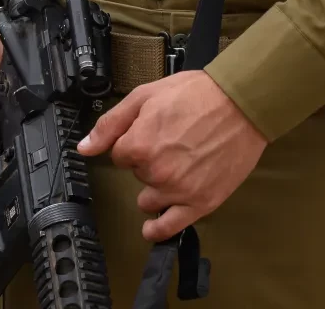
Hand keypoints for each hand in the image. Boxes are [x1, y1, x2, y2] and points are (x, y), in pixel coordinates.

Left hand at [79, 70, 267, 240]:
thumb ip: (110, 124)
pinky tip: (152, 228)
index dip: (131, 143)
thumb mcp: (144, 96)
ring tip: (175, 168)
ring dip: (155, 187)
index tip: (150, 132)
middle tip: (171, 142)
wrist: (240, 105)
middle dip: (146, 161)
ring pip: (148, 199)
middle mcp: (155, 172)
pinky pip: (170, 226)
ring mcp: (178, 191)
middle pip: (136, 174)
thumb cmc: (194, 95)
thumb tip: (84, 147)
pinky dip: (158, 229)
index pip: (118, 155)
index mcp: (138, 145)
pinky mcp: (201, 204)